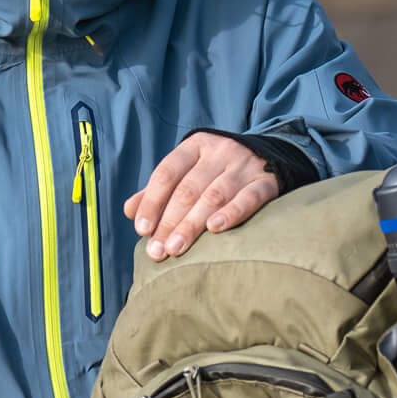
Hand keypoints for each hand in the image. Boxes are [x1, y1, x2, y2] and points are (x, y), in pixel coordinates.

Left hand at [124, 133, 278, 261]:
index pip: (167, 173)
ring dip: (192, 224)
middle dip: (169, 222)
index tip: (141, 229)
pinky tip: (215, 228)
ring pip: (214, 196)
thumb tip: (130, 211)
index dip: (152, 201)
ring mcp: (244, 166)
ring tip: (176, 249)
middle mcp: (219, 152)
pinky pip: (249, 198)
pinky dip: (232, 213)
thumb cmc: (217, 170)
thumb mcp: (189, 170)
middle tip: (156, 251)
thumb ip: (160, 190)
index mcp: (195, 146)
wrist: (267, 155)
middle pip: (188, 189)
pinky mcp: (267, 181)